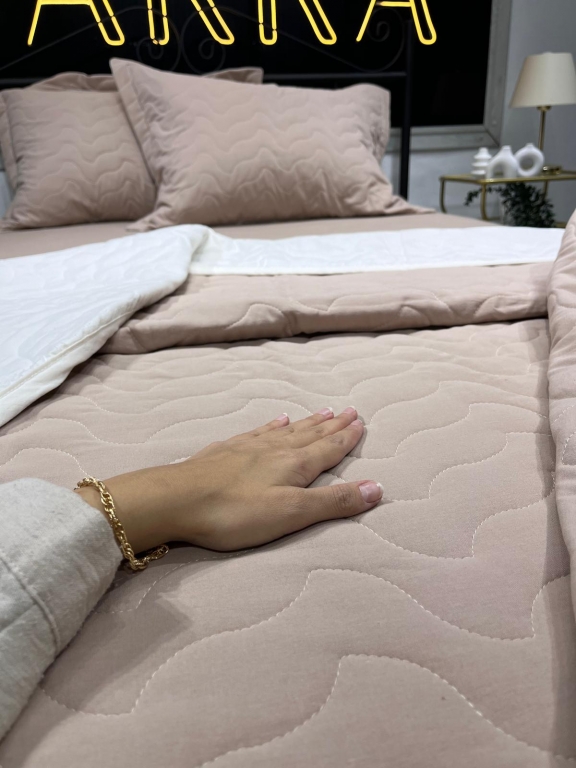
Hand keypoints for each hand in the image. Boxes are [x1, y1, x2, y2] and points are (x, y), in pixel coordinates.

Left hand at [75, 407, 382, 552]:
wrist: (176, 499)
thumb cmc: (235, 512)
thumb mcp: (291, 514)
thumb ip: (333, 502)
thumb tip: (377, 488)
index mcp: (294, 466)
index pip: (328, 449)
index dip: (346, 438)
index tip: (361, 422)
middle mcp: (274, 450)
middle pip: (310, 435)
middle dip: (332, 425)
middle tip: (349, 410)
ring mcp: (248, 448)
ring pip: (286, 431)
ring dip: (307, 422)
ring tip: (323, 412)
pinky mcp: (225, 452)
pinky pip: (257, 432)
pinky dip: (271, 426)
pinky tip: (275, 420)